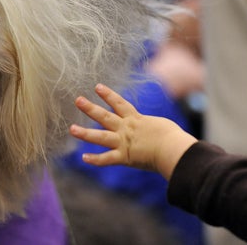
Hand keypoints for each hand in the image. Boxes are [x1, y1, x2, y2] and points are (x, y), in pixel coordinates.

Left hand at [69, 84, 196, 179]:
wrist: (175, 149)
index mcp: (136, 119)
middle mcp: (126, 129)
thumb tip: (159, 131)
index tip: (97, 87)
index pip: (119, 103)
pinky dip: (96, 160)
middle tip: (78, 100)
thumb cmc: (174, 138)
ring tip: (72, 129)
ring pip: (100, 137)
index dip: (108, 94)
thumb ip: (154, 128)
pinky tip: (84, 158)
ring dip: (85, 133)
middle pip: (104, 116)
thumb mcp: (162, 127)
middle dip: (90, 108)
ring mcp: (124, 142)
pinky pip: (107, 159)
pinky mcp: (125, 157)